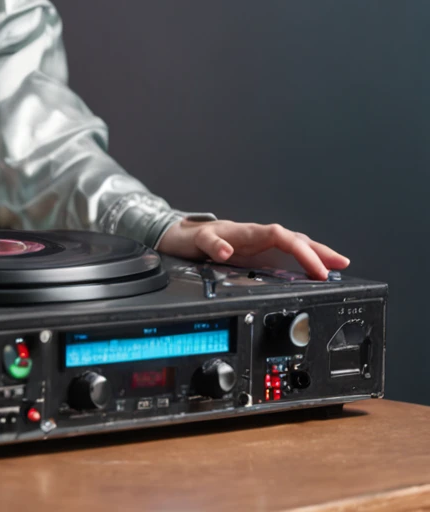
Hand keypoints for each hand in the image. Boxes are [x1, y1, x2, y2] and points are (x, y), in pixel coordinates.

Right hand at [154, 217, 349, 279]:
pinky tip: (225, 253)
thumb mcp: (245, 263)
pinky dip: (219, 245)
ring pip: (256, 231)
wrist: (176, 237)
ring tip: (298, 255)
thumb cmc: (214, 249)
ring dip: (279, 241)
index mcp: (260, 244)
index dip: (320, 252)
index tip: (342, 264)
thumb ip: (270, 271)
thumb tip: (303, 286)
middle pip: (283, 235)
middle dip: (307, 250)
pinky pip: (210, 239)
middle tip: (324, 269)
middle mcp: (249, 235)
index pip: (296, 243)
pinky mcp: (201, 237)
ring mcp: (227, 234)